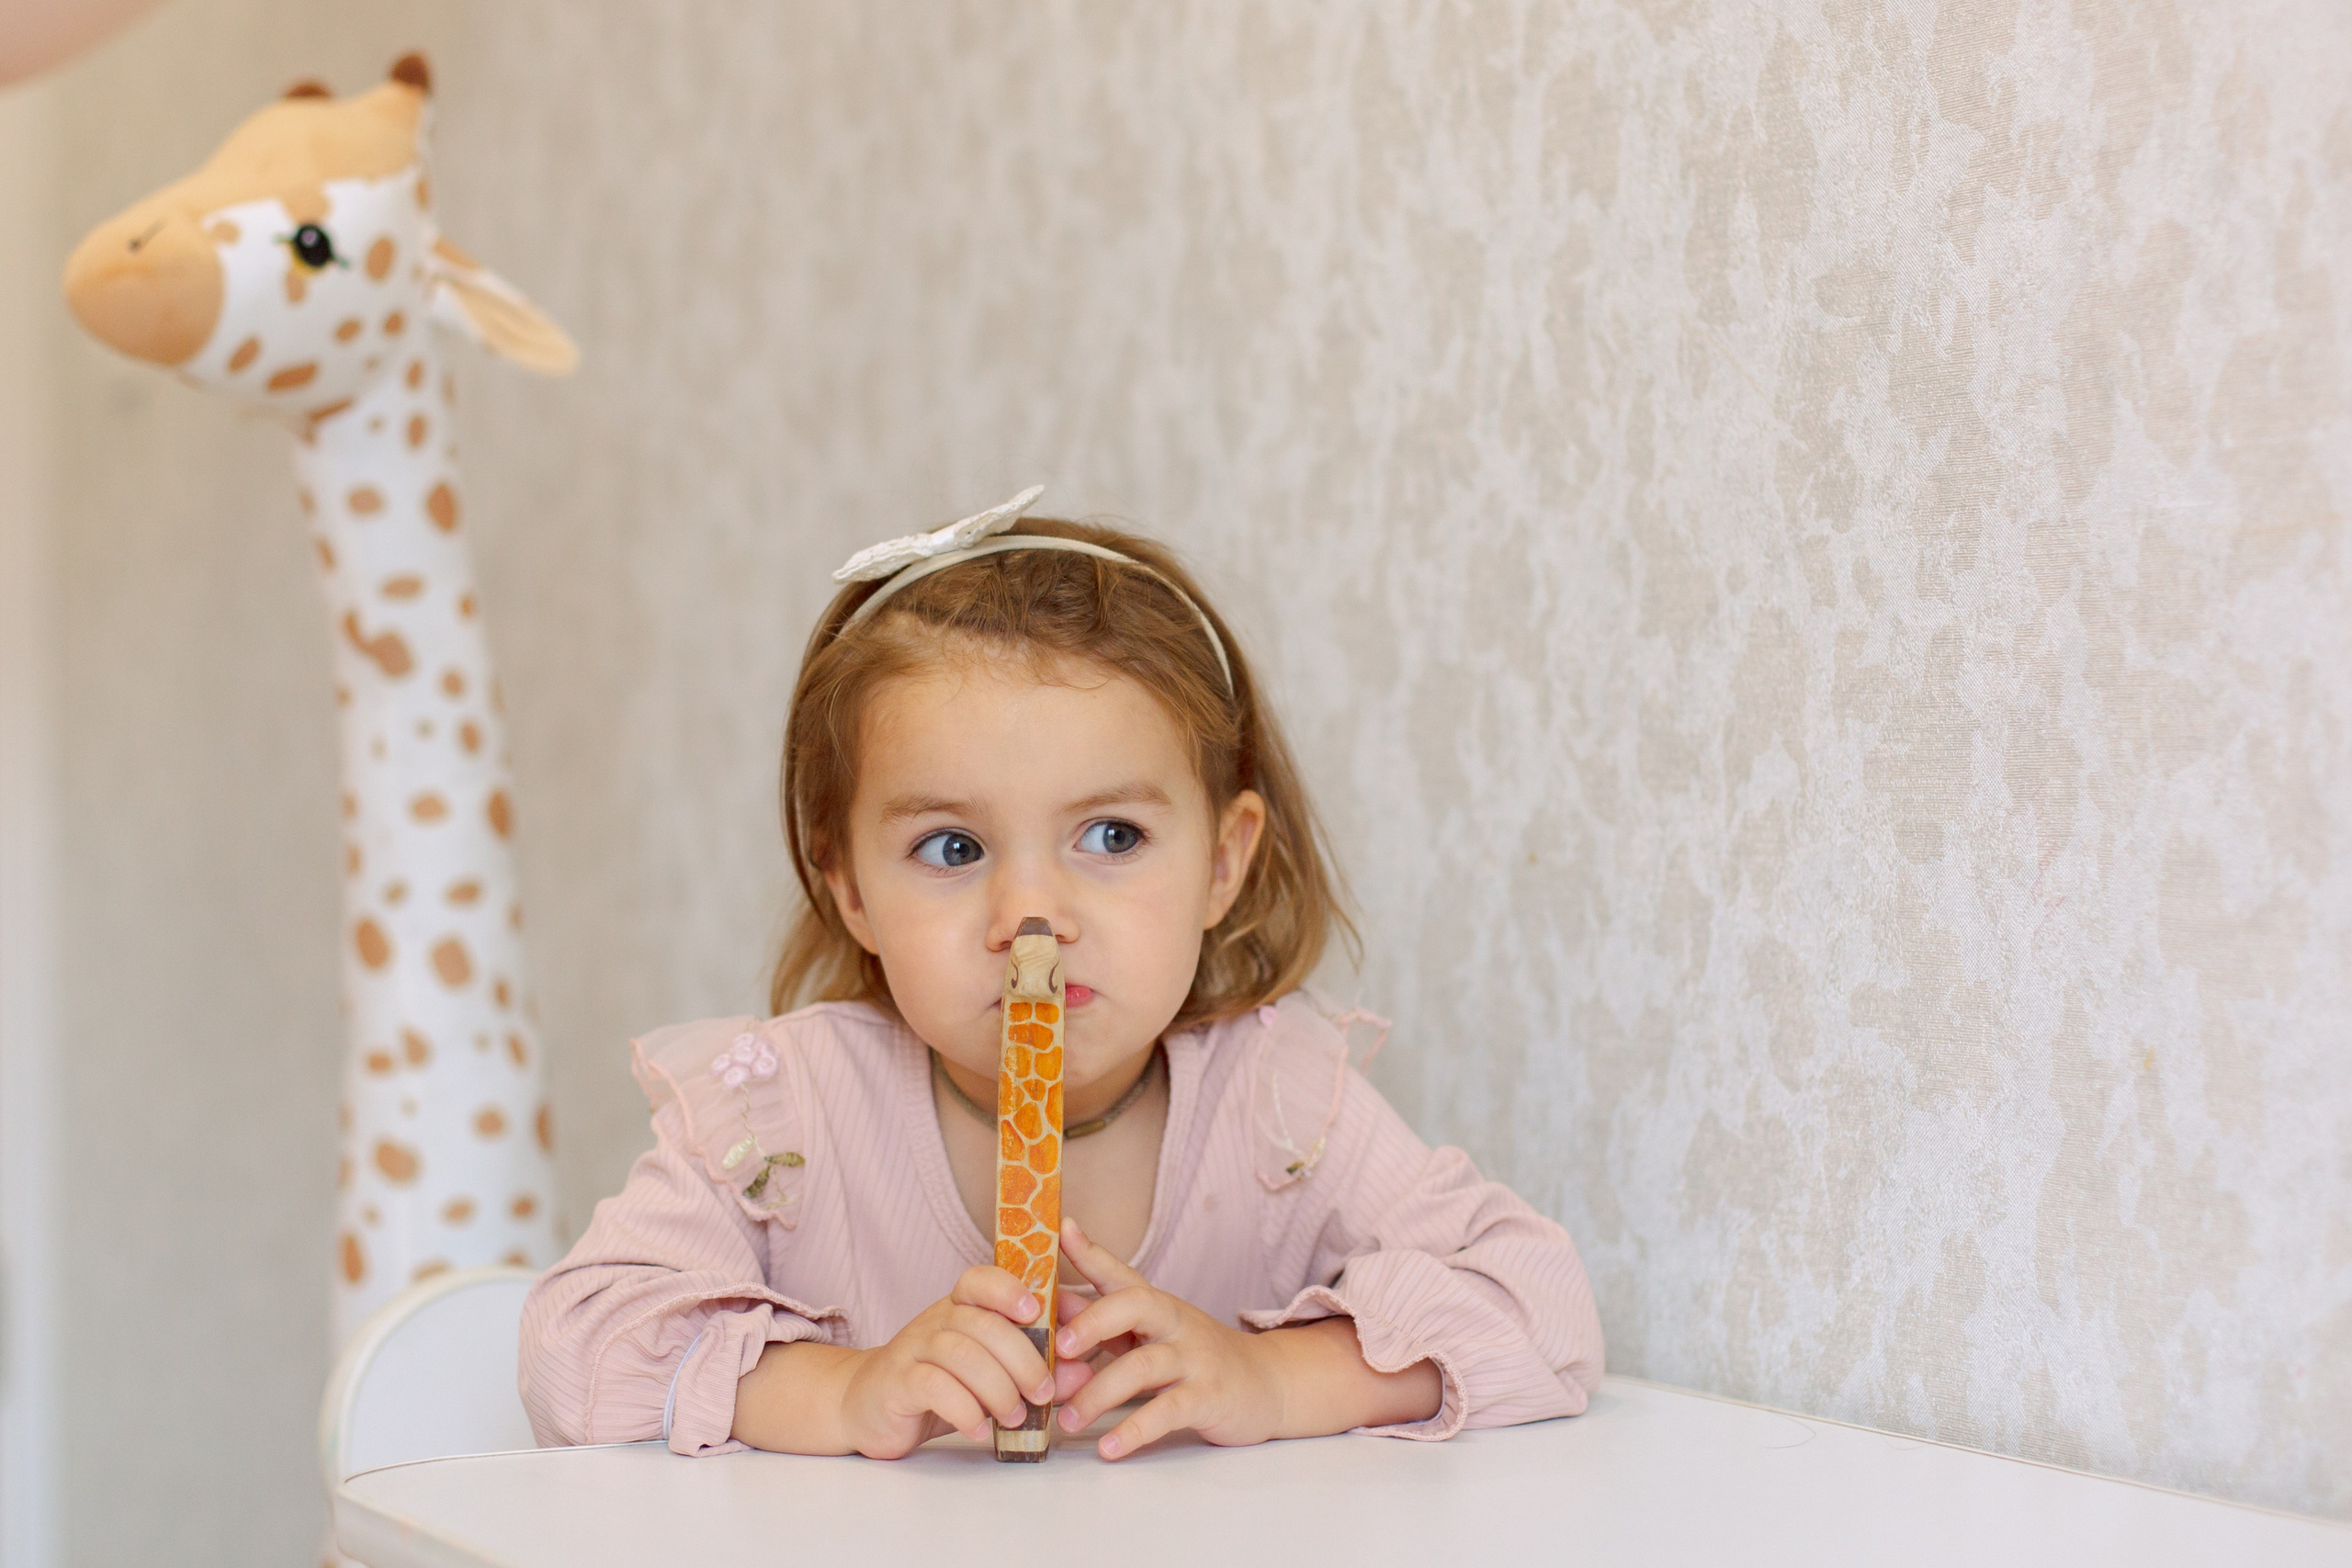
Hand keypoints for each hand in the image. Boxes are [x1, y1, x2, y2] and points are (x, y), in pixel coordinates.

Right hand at [834, 1265, 1054, 1458]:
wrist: (868, 1406)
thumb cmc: (941, 1387)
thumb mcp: (991, 1375)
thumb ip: (1037, 1370)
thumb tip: (1085, 1370)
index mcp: (959, 1309)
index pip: (981, 1280)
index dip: (1009, 1289)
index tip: (1035, 1310)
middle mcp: (936, 1321)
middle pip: (983, 1324)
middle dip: (1022, 1359)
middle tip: (1043, 1394)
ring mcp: (913, 1348)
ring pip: (962, 1354)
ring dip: (998, 1389)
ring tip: (1014, 1417)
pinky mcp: (897, 1382)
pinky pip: (934, 1386)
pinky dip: (965, 1409)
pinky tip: (980, 1428)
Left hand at [1050, 1217, 1286, 1458]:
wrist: (1266, 1384)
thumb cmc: (1195, 1357)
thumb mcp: (1153, 1334)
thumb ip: (1106, 1323)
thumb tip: (1054, 1308)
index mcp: (1158, 1305)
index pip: (1120, 1273)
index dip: (1090, 1252)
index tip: (1061, 1230)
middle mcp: (1176, 1322)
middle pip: (1136, 1304)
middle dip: (1092, 1322)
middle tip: (1057, 1348)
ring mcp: (1195, 1359)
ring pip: (1143, 1366)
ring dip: (1098, 1394)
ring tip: (1067, 1418)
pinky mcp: (1209, 1397)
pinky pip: (1168, 1412)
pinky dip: (1135, 1431)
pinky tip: (1109, 1449)